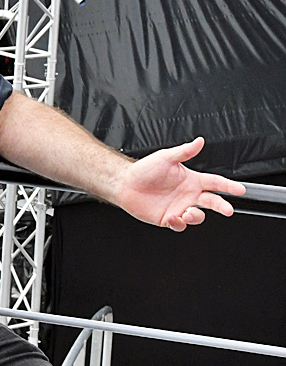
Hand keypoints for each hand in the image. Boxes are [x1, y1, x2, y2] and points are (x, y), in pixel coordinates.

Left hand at [115, 137, 245, 231]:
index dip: (228, 186)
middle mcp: (188, 195)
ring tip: (188, 212)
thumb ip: (184, 152)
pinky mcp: (168, 218)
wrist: (125, 183)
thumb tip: (200, 141)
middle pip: (212, 202)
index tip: (240, 189)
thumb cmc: (144, 169)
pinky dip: (179, 223)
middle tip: (228, 209)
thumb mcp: (165, 158)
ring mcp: (179, 207)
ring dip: (196, 216)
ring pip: (197, 217)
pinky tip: (173, 217)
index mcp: (191, 180)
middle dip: (222, 206)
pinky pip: (180, 225)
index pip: (215, 182)